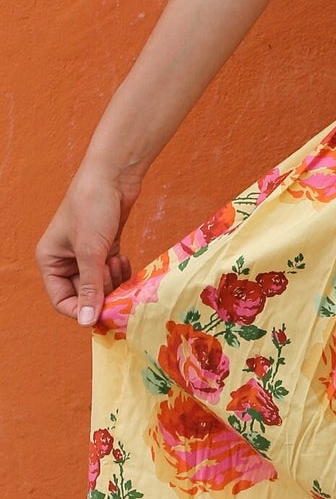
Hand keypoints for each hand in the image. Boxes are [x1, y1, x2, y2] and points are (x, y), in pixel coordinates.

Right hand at [36, 159, 143, 328]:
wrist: (113, 176)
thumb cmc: (92, 207)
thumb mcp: (91, 252)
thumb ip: (91, 289)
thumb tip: (88, 322)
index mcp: (50, 261)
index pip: (63, 302)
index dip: (83, 309)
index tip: (105, 309)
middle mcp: (65, 261)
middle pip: (85, 296)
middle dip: (103, 290)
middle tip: (114, 276)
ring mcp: (86, 256)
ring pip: (102, 286)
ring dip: (113, 280)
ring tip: (116, 260)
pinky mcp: (104, 250)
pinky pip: (112, 274)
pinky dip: (120, 271)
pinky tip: (122, 256)